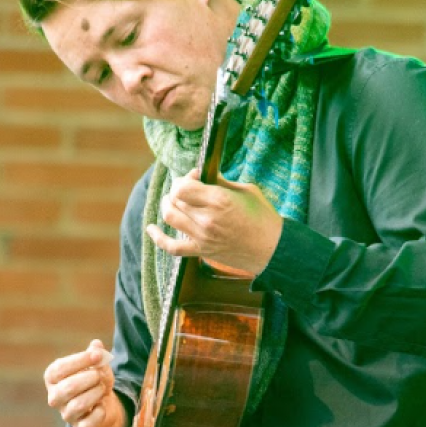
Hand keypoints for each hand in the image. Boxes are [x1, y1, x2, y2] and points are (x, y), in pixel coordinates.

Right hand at [43, 339, 125, 426]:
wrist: (104, 402)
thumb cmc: (94, 379)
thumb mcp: (96, 363)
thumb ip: (95, 353)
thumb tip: (96, 345)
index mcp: (53, 377)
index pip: (59, 368)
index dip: (80, 360)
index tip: (97, 355)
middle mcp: (55, 397)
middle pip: (68, 387)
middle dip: (90, 378)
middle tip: (99, 375)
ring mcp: (66, 414)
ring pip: (79, 405)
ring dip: (96, 392)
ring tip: (102, 387)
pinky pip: (89, 422)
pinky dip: (100, 411)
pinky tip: (102, 404)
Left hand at [147, 168, 282, 274]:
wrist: (273, 250)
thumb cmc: (263, 217)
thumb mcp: (246, 190)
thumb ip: (220, 182)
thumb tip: (202, 175)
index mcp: (219, 200)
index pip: (183, 186)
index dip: (185, 178)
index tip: (195, 176)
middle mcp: (207, 219)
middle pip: (175, 199)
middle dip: (178, 189)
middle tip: (188, 187)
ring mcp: (202, 237)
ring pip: (170, 217)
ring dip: (168, 205)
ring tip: (173, 200)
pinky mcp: (202, 251)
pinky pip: (172, 247)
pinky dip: (158, 238)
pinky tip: (151, 229)